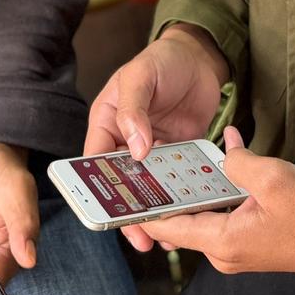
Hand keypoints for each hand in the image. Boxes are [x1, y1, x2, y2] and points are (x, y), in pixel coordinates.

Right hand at [85, 24, 229, 250]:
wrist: (200, 58)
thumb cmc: (163, 60)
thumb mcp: (140, 76)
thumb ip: (133, 110)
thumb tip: (135, 149)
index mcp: (107, 122)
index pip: (95, 160)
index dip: (98, 188)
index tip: (105, 213)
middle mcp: (126, 140)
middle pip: (122, 182)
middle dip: (128, 210)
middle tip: (140, 236)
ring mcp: (152, 149)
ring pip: (148, 186)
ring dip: (155, 209)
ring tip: (164, 236)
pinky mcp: (177, 153)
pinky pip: (174, 180)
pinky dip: (178, 198)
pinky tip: (187, 216)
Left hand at [141, 127, 294, 278]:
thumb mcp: (272, 178)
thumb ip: (237, 162)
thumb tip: (225, 151)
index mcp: (222, 242)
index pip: (168, 226)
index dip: (144, 206)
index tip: (123, 187)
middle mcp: (224, 252)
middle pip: (182, 219)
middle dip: (169, 190)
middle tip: (150, 160)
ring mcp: (237, 248)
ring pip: (204, 213)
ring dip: (197, 186)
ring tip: (182, 156)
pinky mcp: (251, 240)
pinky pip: (225, 212)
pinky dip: (220, 190)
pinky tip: (225, 160)